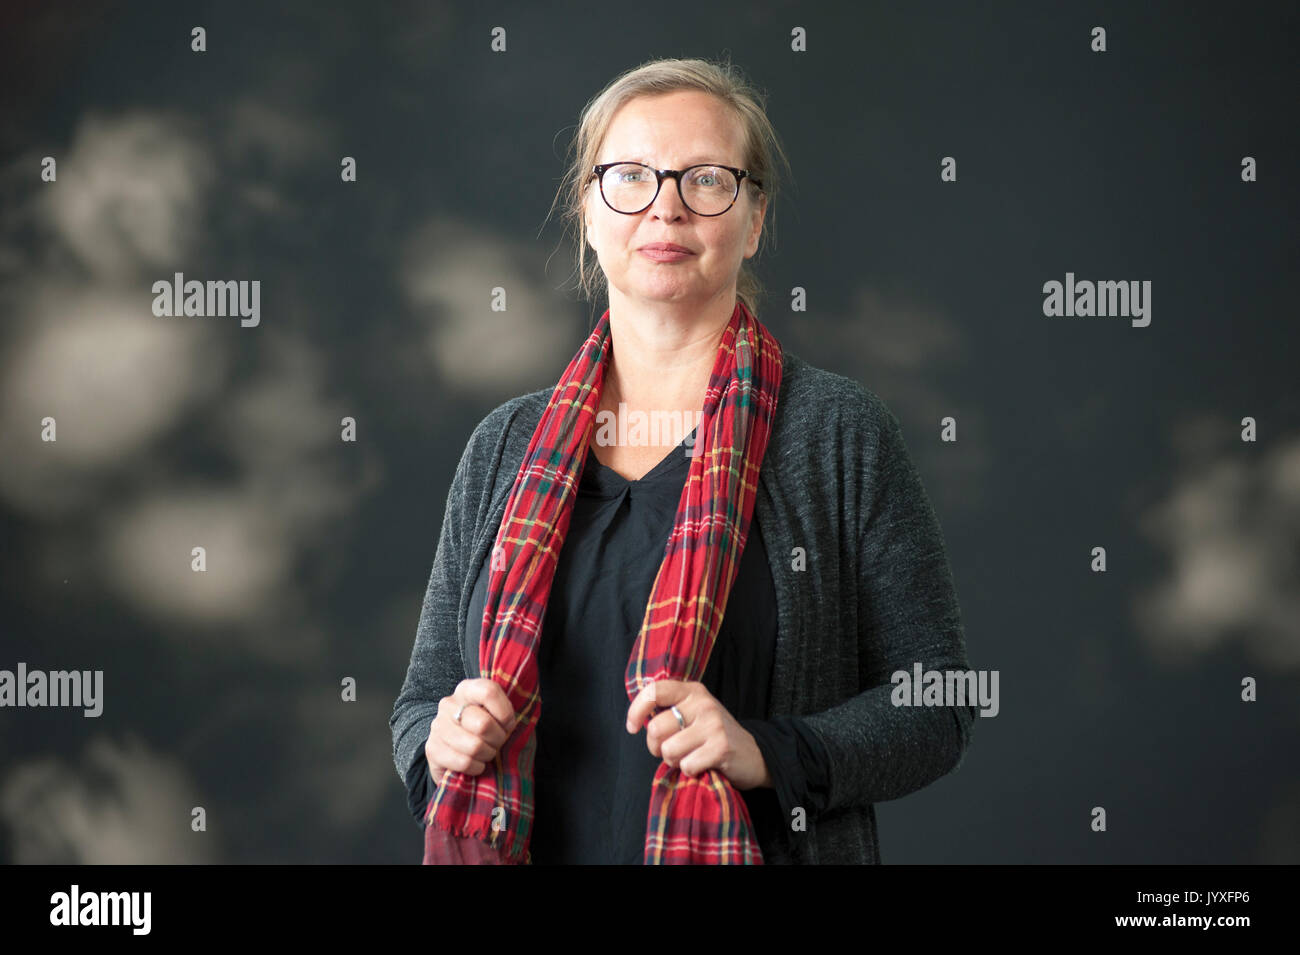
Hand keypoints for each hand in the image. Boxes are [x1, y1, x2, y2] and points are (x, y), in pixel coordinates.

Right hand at [425, 678, 517, 785]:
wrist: (459, 754)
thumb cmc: (488, 733)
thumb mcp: (500, 717)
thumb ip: (507, 713)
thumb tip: (512, 722)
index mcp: (468, 689)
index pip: (489, 691)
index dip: (504, 713)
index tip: (508, 724)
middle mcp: (449, 704)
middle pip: (483, 724)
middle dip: (497, 739)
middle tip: (497, 743)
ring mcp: (438, 726)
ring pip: (474, 746)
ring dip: (487, 755)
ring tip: (486, 753)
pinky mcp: (432, 749)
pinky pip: (463, 762)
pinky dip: (476, 768)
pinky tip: (476, 764)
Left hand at [625, 679, 770, 790]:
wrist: (756, 755)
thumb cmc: (715, 736)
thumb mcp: (695, 714)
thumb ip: (669, 711)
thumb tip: (637, 720)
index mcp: (693, 691)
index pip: (654, 691)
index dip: (636, 710)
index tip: (632, 728)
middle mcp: (703, 703)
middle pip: (655, 728)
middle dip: (656, 747)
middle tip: (672, 751)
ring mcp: (713, 724)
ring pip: (668, 750)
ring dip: (675, 761)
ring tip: (691, 757)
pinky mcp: (720, 747)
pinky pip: (686, 765)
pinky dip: (691, 772)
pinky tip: (704, 765)